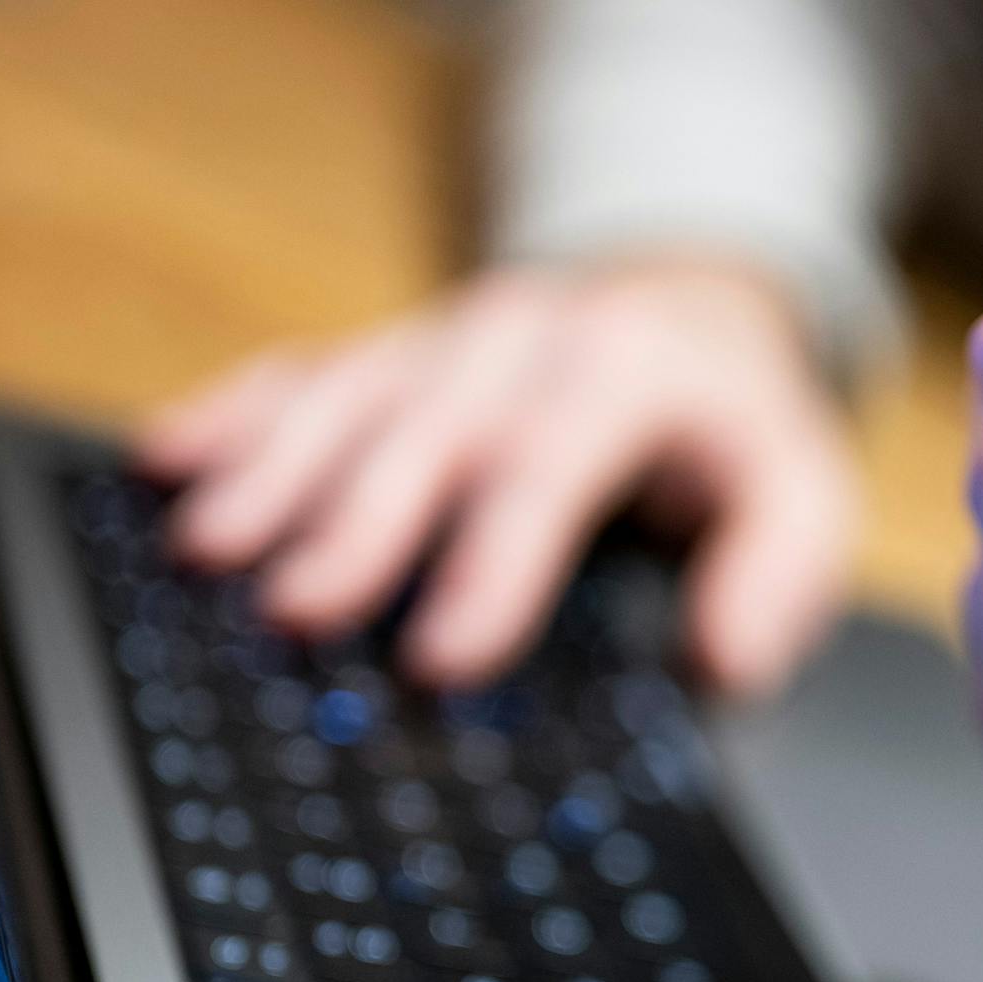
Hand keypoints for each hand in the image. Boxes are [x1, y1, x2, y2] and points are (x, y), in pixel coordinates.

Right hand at [138, 261, 857, 693]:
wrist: (696, 316)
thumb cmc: (741, 431)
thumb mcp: (807, 495)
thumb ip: (779, 576)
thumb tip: (722, 663)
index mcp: (629, 371)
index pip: (554, 463)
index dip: (495, 562)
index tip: (444, 657)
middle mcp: (528, 338)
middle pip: (434, 428)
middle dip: (359, 520)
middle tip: (297, 610)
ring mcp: (451, 338)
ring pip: (353, 395)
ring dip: (275, 470)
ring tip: (210, 548)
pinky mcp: (401, 353)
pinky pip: (312, 372)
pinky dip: (241, 415)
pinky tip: (175, 459)